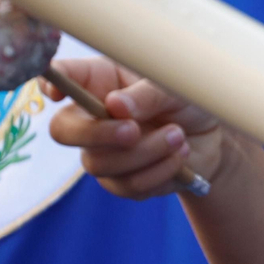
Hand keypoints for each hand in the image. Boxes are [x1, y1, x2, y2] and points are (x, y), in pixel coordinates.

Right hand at [45, 57, 240, 199]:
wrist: (212, 139)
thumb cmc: (188, 102)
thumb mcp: (177, 88)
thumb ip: (148, 94)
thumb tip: (115, 106)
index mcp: (101, 81)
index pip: (62, 77)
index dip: (51, 82)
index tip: (56, 91)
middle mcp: (93, 118)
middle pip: (62, 131)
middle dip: (96, 134)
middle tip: (133, 130)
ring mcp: (103, 152)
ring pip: (99, 163)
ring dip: (146, 152)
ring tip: (178, 136)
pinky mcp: (121, 181)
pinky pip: (128, 185)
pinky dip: (160, 171)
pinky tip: (180, 156)